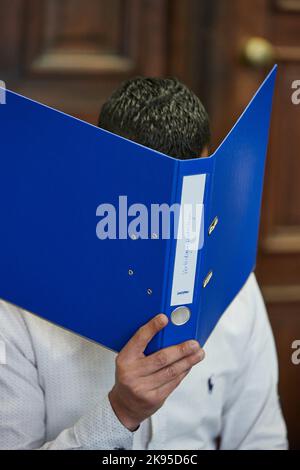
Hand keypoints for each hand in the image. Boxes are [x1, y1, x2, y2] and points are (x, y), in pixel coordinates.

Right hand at [108, 313, 204, 430]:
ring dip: (188, 361)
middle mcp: (132, 373)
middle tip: (194, 343)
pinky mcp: (153, 399)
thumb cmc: (130, 376)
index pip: (139, 339)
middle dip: (181, 349)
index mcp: (125, 359)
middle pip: (162, 358)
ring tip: (198, 354)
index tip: (164, 318)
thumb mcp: (130, 360)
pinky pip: (173, 383)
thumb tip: (170, 335)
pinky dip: (183, 372)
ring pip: (171, 371)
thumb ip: (145, 349)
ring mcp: (142, 387)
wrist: (124, 406)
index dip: (152, 328)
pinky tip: (189, 366)